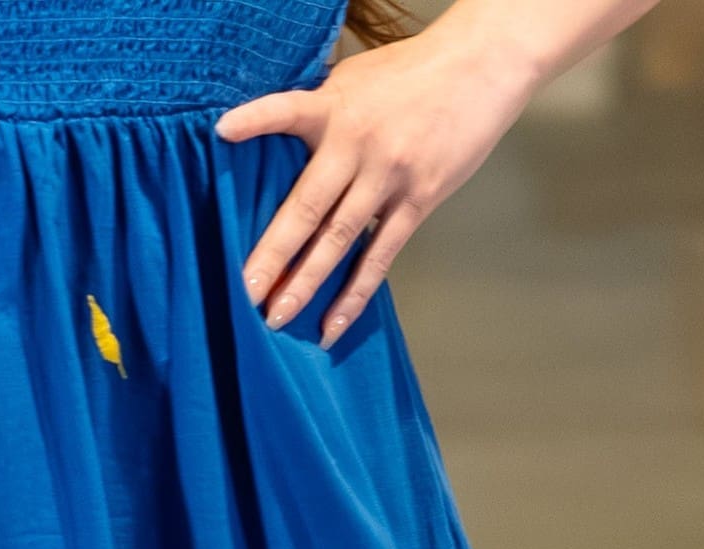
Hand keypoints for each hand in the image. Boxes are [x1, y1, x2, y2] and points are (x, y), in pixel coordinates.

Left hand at [216, 12, 541, 346]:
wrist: (480, 67)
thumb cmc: (412, 73)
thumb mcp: (357, 78)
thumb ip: (320, 110)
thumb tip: (281, 140)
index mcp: (336, 107)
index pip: (289, 110)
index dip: (257, 120)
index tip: (224, 132)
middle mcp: (358, 145)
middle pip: (308, 205)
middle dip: (274, 251)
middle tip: (244, 290)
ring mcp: (388, 177)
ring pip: (340, 240)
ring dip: (306, 283)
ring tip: (276, 317)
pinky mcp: (417, 201)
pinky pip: (379, 258)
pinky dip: (353, 296)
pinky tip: (331, 325)